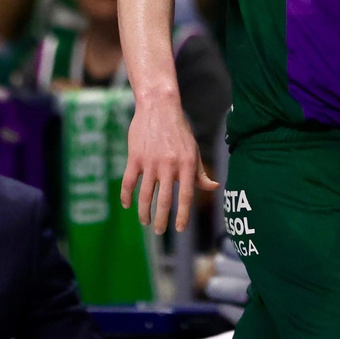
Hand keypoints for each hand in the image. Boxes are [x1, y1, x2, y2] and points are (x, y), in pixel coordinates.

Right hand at [122, 94, 218, 232]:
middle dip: (162, 220)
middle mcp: (170, 164)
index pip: (186, 196)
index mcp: (187, 164)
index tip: (180, 229)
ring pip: (145, 195)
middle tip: (160, 231)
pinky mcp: (135, 157)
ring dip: (144, 212)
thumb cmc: (179, 130)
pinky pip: (129, 182)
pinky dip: (127, 196)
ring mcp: (151, 162)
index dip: (183, 215)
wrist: (159, 107)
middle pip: (165, 200)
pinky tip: (127, 205)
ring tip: (145, 221)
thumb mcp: (193, 150)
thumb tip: (213, 187)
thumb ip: (200, 172)